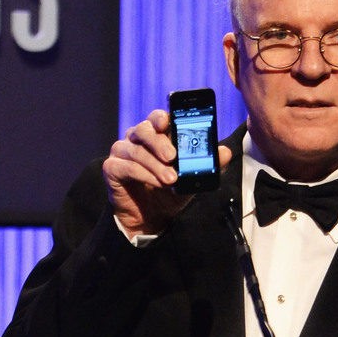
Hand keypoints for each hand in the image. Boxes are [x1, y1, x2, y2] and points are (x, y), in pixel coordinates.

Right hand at [103, 109, 232, 236]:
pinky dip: (143, 175)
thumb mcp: (191, 179)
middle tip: (173, 157)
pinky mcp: (112, 169)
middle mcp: (135, 140)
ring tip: (171, 180)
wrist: (150, 219)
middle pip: (143, 130)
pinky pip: (127, 167)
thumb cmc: (168, 193)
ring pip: (137, 151)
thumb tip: (225, 153)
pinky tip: (156, 183)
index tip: (168, 122)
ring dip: (155, 165)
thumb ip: (207, 165)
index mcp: (154, 135)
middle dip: (159, 142)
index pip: (156, 118)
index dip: (161, 117)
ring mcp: (121, 153)